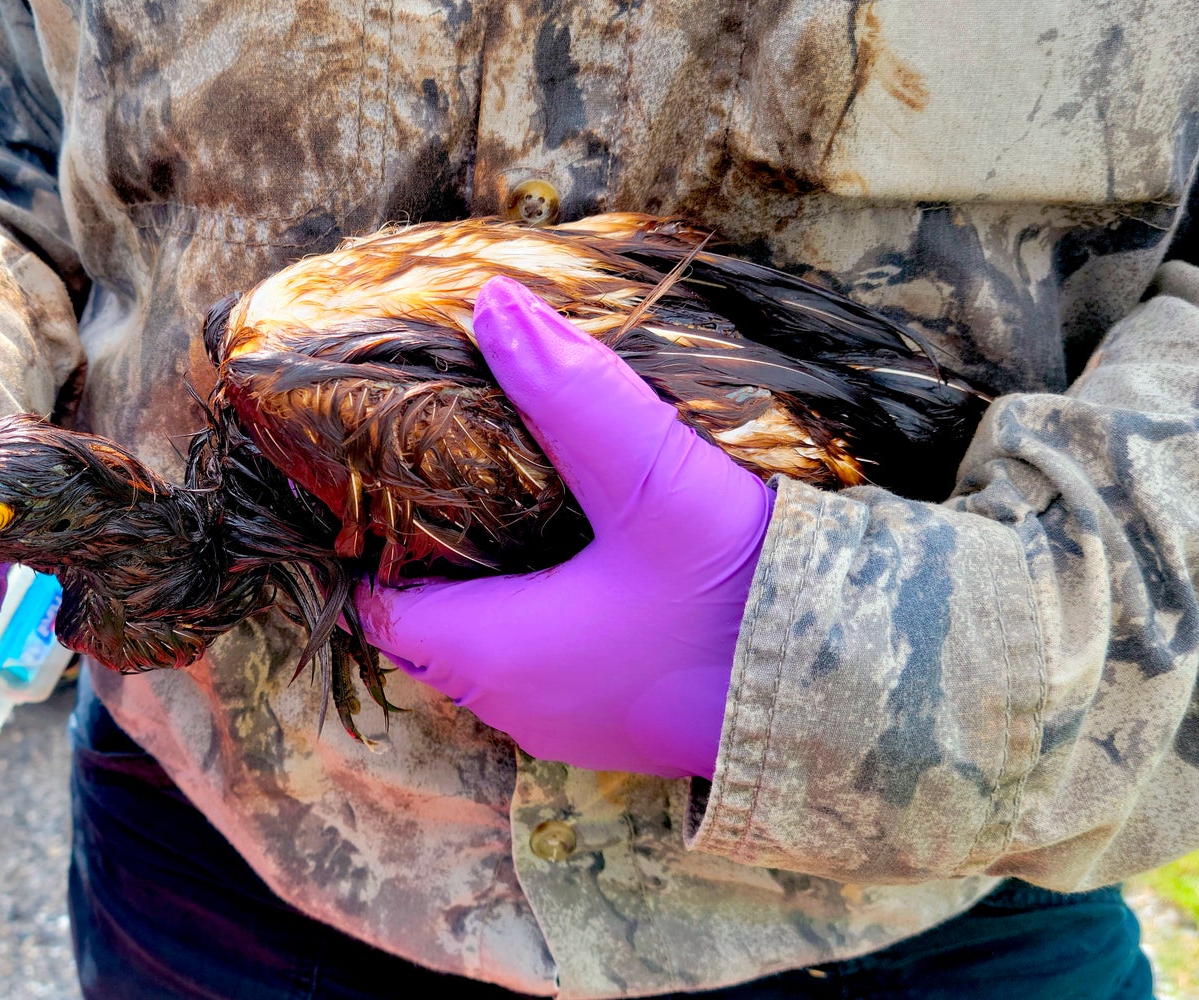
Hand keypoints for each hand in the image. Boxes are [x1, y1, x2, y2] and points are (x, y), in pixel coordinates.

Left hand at [356, 277, 774, 777]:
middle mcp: (514, 705)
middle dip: (422, 551)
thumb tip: (491, 305)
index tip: (376, 471)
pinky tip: (575, 551)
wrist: (870, 696)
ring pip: (487, 647)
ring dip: (484, 582)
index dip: (365, 538)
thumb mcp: (655, 480)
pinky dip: (537, 611)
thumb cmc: (745, 601)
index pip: (374, 604)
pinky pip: (545, 664)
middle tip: (436, 464)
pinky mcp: (621, 723)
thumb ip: (571, 393)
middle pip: (427, 623)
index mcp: (493, 654)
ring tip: (498, 492)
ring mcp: (569, 725)